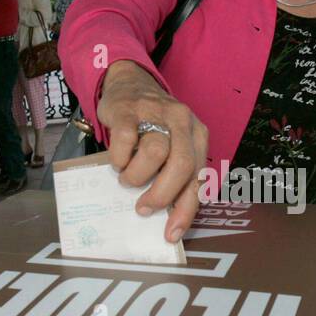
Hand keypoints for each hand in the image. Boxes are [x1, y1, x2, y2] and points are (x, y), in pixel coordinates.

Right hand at [97, 61, 208, 242]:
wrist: (129, 82)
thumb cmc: (151, 125)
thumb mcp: (172, 145)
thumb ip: (174, 174)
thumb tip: (165, 216)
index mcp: (198, 135)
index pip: (198, 179)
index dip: (185, 210)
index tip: (170, 233)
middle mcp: (182, 122)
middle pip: (180, 166)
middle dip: (162, 195)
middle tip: (144, 208)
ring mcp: (156, 113)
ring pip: (154, 153)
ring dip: (137, 176)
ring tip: (127, 179)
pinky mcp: (128, 109)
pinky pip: (125, 140)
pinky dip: (119, 158)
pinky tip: (117, 161)